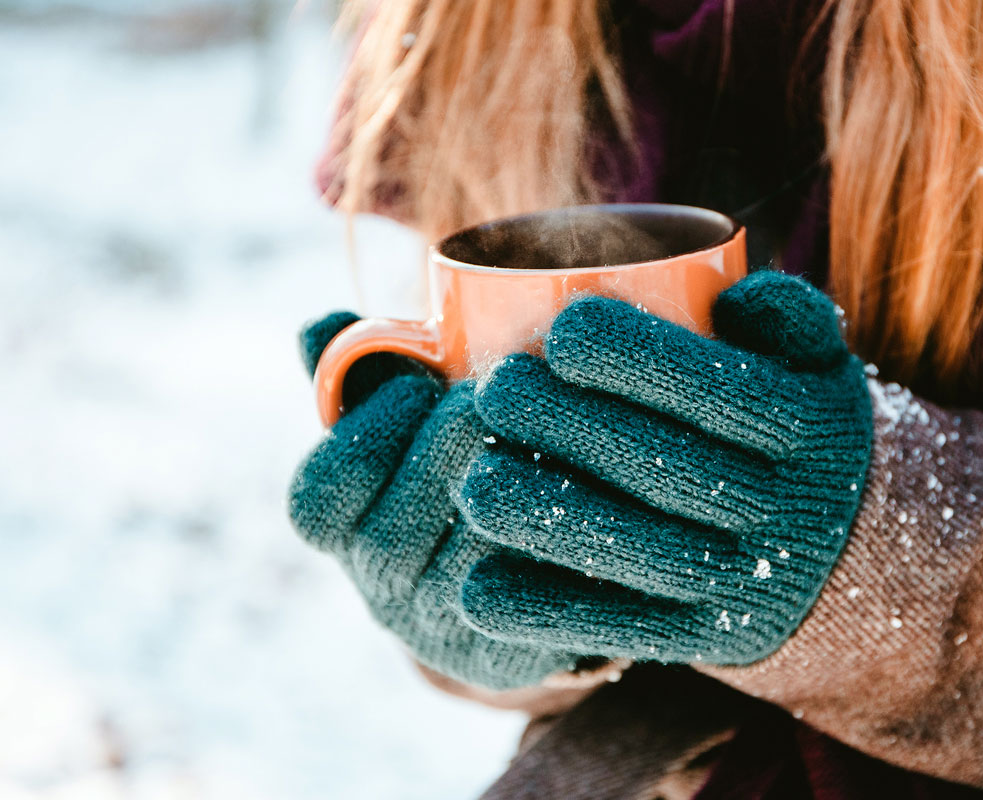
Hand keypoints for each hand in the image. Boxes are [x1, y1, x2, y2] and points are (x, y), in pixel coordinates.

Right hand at [288, 313, 580, 689]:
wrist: (514, 580)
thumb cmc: (452, 474)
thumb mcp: (405, 424)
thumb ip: (361, 375)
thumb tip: (316, 328)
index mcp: (343, 533)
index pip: (317, 500)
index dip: (364, 436)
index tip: (421, 381)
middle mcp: (382, 591)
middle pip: (393, 534)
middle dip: (449, 448)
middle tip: (500, 394)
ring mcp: (444, 631)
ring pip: (467, 566)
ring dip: (512, 489)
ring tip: (551, 428)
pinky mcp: (510, 653)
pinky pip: (531, 601)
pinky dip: (559, 537)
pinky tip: (592, 486)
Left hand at [455, 272, 873, 665]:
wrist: (847, 553)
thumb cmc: (796, 431)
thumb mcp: (819, 365)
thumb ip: (788, 314)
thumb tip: (732, 292)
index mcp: (812, 430)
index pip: (723, 391)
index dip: (639, 361)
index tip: (562, 331)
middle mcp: (789, 511)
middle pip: (670, 470)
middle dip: (574, 428)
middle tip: (496, 390)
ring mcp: (749, 582)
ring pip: (643, 555)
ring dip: (551, 521)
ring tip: (477, 482)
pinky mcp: (711, 639)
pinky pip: (628, 631)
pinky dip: (551, 615)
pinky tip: (480, 590)